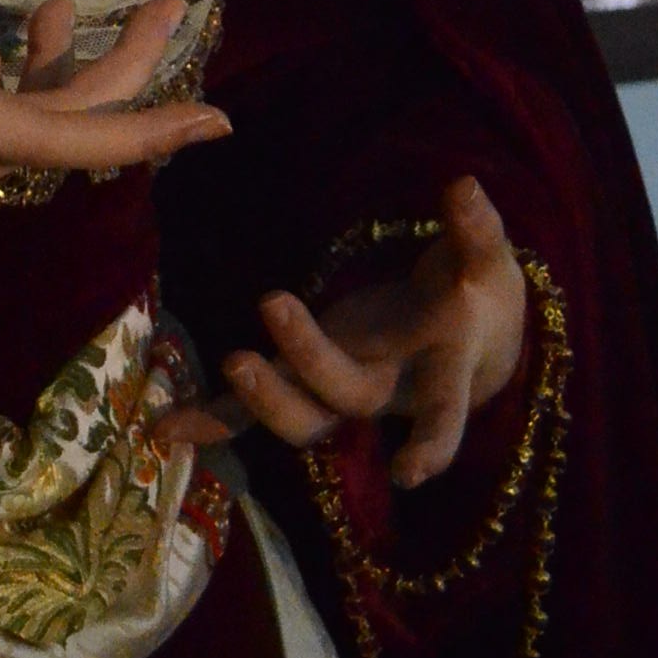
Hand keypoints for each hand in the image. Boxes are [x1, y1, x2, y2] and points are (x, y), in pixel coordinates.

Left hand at [167, 175, 528, 489]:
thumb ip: (477, 231)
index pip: (441, 413)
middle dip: (311, 359)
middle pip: (347, 397)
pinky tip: (170, 429)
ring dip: (263, 400)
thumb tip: (463, 184)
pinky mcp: (305, 381)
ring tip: (231, 362)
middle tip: (272, 303)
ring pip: (302, 419)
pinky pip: (257, 412)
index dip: (430, 443)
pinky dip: (217, 418)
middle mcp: (386, 390)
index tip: (409, 473)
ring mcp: (340, 391)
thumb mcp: (487, 263)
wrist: (466, 338)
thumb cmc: (478, 295)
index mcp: (440, 370)